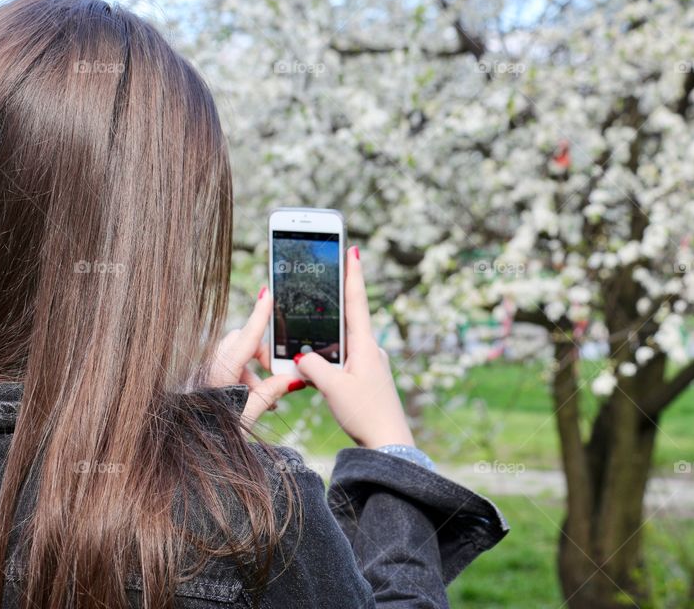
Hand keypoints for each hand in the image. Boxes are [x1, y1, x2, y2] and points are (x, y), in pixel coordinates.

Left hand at [210, 287, 306, 423]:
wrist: (181, 448)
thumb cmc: (213, 435)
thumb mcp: (246, 416)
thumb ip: (269, 395)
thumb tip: (292, 379)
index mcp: (221, 373)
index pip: (246, 337)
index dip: (259, 314)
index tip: (266, 292)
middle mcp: (211, 367)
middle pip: (241, 343)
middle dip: (261, 355)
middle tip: (276, 377)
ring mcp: (205, 373)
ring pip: (235, 358)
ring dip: (253, 373)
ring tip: (265, 401)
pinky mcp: (203, 381)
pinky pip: (227, 370)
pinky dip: (242, 380)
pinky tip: (251, 403)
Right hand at [294, 246, 414, 448]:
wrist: (389, 445)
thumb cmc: (365, 414)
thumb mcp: (333, 387)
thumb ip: (314, 366)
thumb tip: (304, 358)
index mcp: (365, 345)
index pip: (357, 302)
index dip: (353, 275)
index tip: (353, 248)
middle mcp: (371, 350)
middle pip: (348, 319)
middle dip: (334, 302)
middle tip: (324, 279)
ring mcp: (371, 365)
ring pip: (344, 343)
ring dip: (328, 337)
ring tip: (309, 331)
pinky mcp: (368, 379)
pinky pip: (345, 360)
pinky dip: (331, 358)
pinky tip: (318, 368)